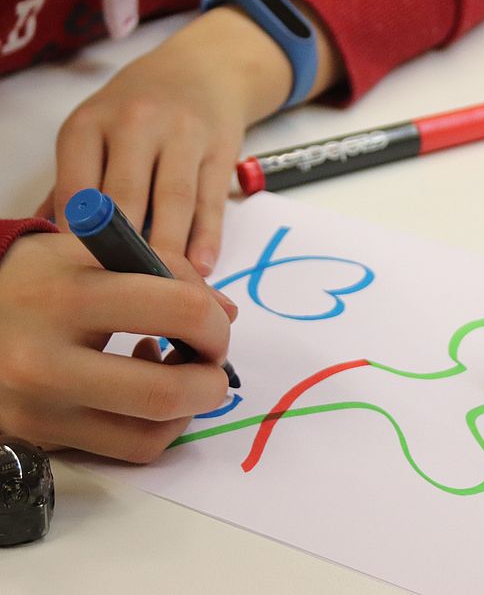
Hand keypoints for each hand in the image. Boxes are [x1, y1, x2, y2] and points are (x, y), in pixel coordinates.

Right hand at [0, 231, 237, 461]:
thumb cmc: (40, 276)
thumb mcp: (97, 250)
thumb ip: (168, 269)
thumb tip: (226, 314)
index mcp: (69, 296)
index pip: (179, 310)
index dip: (215, 322)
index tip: (215, 323)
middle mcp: (46, 360)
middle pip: (164, 392)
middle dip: (211, 381)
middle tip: (212, 362)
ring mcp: (39, 409)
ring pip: (149, 434)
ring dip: (188, 407)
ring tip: (178, 374)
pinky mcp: (39, 438)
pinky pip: (126, 450)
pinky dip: (156, 425)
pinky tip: (142, 391)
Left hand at [44, 7, 292, 274]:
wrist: (203, 68)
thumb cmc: (138, 110)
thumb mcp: (96, 131)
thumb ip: (74, 185)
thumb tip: (47, 247)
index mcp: (90, 124)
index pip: (79, 191)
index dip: (80, 241)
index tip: (84, 280)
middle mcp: (135, 123)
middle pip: (127, 199)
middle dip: (127, 253)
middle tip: (127, 297)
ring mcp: (182, 133)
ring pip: (173, 201)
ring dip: (171, 251)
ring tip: (169, 290)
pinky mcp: (220, 146)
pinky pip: (211, 199)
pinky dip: (207, 236)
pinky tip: (203, 266)